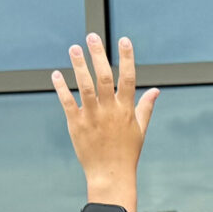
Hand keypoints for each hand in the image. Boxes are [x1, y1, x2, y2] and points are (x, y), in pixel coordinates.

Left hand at [52, 33, 155, 208]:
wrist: (110, 176)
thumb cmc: (127, 153)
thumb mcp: (140, 129)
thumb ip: (146, 107)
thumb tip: (157, 90)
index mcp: (126, 110)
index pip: (128, 78)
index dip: (127, 58)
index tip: (124, 40)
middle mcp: (109, 111)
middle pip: (104, 77)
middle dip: (98, 55)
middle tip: (92, 36)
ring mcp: (92, 117)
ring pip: (84, 86)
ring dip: (78, 65)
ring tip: (74, 48)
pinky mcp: (77, 125)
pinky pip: (68, 102)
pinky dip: (61, 88)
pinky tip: (56, 74)